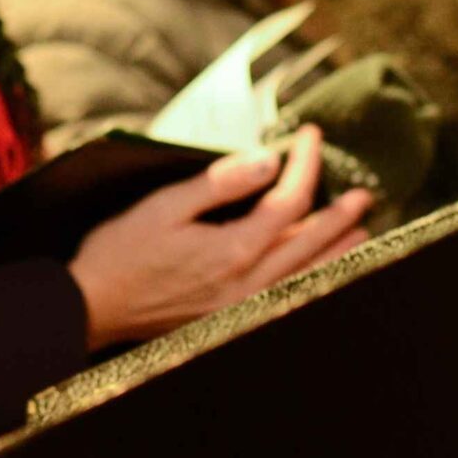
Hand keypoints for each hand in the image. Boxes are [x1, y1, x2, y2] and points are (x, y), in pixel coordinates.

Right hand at [67, 125, 374, 349]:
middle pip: (309, 244)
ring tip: (359, 233)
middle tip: (364, 193)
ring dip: (336, 252)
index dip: (304, 166)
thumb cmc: (121, 252)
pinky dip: (312, 278)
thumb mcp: (164, 205)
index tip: (310, 137)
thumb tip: (268, 160)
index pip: (288, 202)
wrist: (92, 308)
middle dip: (338, 214)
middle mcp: (247, 283)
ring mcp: (241, 306)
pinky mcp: (231, 319)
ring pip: (306, 277)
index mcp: (232, 250)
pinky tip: (317, 270)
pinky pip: (287, 296)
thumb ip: (221, 183)